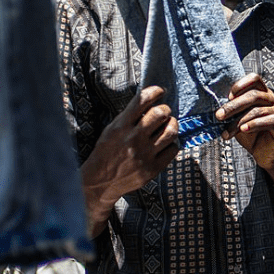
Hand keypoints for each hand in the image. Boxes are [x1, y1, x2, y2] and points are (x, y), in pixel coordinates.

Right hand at [81, 86, 179, 235]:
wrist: (101, 182)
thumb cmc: (107, 152)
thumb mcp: (111, 130)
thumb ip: (129, 117)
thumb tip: (150, 101)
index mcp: (121, 126)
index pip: (142, 100)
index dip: (155, 91)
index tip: (160, 91)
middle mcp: (133, 139)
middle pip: (160, 113)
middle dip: (165, 109)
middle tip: (164, 112)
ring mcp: (144, 154)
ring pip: (171, 131)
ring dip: (173, 124)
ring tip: (169, 125)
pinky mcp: (152, 168)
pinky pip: (173, 149)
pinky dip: (172, 143)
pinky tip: (166, 143)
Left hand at [216, 73, 273, 171]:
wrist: (265, 156)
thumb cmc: (251, 136)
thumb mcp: (239, 121)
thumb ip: (233, 112)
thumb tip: (218, 107)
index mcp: (264, 94)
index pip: (255, 79)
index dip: (240, 85)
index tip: (227, 97)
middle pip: (254, 95)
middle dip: (234, 106)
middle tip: (219, 115)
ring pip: (258, 110)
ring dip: (239, 121)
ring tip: (227, 131)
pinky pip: (270, 120)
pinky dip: (254, 124)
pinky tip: (244, 130)